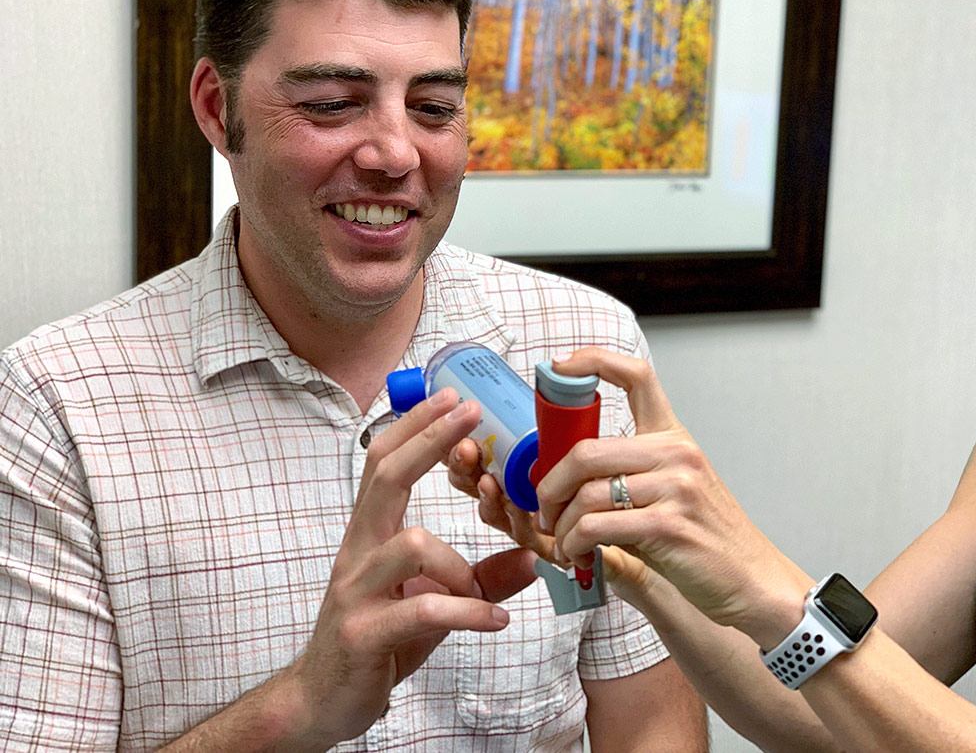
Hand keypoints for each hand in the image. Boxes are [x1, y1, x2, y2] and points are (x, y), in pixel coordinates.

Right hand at [285, 388, 536, 748]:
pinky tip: (495, 620)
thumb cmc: (378, 640)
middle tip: (468, 415)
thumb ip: (481, 579)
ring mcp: (355, 590)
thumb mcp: (435, 604)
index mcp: (370, 535)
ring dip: (461, 566)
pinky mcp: (363, 632)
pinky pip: (423, 608)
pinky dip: (469, 611)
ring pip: (412, 544)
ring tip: (483, 595)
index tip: (451, 396)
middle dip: (428, 440)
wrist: (322, 701)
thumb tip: (532, 557)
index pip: (384, 463)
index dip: (415, 426)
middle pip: (386, 477)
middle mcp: (357, 552)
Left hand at [535, 348, 805, 636]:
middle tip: (544, 509)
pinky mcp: (668, 525)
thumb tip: (565, 470)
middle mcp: (676, 453)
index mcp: (673, 437)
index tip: (561, 367)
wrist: (750, 578)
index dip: (593, 361)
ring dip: (562, 525)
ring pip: (586, 494)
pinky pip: (597, 527)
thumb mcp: (674, 488)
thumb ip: (629, 471)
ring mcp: (675, 487)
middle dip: (550, 484)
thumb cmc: (706, 537)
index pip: (637, 376)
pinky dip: (575, 544)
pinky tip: (579, 555)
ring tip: (564, 542)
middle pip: (586, 451)